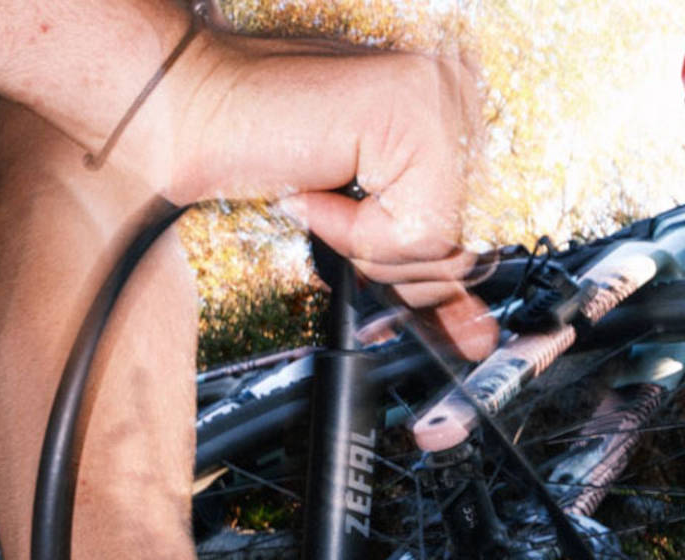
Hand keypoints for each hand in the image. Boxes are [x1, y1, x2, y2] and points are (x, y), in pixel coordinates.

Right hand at [165, 32, 496, 358]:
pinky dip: (361, 231)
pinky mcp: (416, 104)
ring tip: (331, 197)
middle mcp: (461, 94)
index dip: (445, 279)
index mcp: (457, 120)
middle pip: (473, 247)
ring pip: (448, 243)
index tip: (434, 312)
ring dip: (373, 247)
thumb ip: (428, 281)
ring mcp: (444, 93)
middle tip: (348, 221)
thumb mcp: (371, 239)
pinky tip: (325, 185)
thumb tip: (478, 340)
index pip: (490, 234)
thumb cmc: (266, 162)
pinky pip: (420, 228)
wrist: (195, 119)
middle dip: (400, 265)